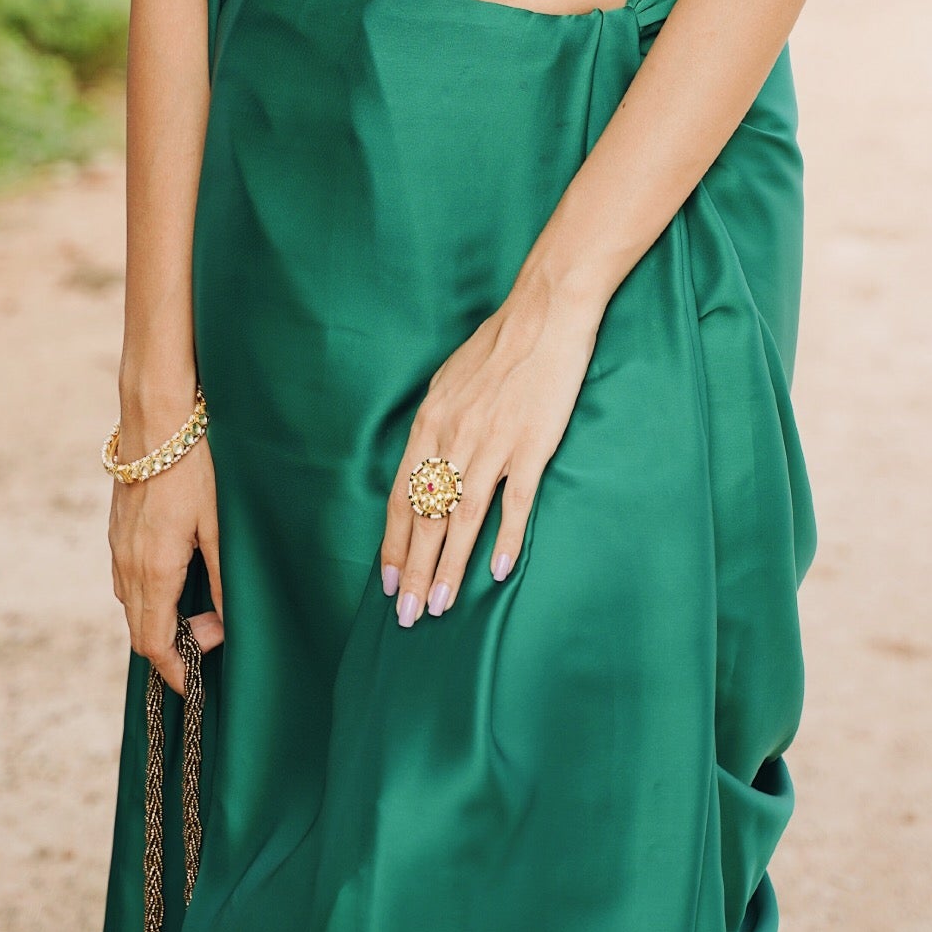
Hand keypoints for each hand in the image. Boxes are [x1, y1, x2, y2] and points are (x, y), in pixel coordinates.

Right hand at [109, 437, 223, 691]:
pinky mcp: (117, 530)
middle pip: (140, 631)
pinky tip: (176, 579)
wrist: (156, 419)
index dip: (175, 672)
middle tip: (211, 641)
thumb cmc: (194, 467)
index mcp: (155, 570)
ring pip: (131, 605)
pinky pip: (126, 579)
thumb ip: (222, 576)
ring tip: (198, 612)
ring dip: (159, 621)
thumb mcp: (219, 524)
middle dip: (172, 650)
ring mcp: (118, 547)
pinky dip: (148, 596)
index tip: (197, 685)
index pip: (155, 643)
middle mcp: (128, 564)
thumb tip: (228, 622)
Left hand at [380, 270, 601, 625]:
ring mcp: (492, 444)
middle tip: (407, 616)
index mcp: (430, 423)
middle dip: (413, 571)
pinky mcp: (531, 446)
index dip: (393, 544)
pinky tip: (498, 571)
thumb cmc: (497, 347)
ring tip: (440, 606)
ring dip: (449, 567)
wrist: (544, 314)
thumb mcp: (448, 383)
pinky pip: (514, 503)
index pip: (402, 497)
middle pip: (426, 518)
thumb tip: (425, 465)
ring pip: (463, 519)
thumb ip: (436, 426)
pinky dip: (505, 540)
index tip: (387, 581)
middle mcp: (453, 438)